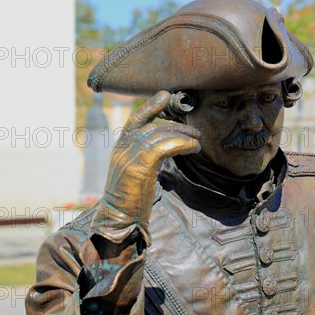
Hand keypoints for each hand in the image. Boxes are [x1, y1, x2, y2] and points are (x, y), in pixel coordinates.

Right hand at [90, 91, 200, 245]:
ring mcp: (130, 156)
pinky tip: (193, 148)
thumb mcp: (134, 175)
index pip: (135, 120)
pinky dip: (182, 144)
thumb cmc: (129, 201)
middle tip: (195, 131)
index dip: (150, 105)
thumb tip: (163, 150)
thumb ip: (144, 159)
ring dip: (183, 135)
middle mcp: (123, 148)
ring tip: (197, 141)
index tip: (165, 95)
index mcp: (120, 149)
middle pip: (152, 125)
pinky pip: (165, 146)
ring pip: (160, 133)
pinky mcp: (140, 166)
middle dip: (176, 125)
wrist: (117, 220)